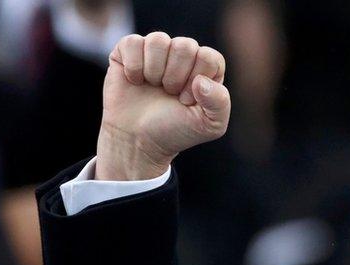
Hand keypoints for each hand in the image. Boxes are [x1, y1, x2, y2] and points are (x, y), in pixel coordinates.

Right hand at [96, 32, 229, 180]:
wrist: (138, 139)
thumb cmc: (176, 130)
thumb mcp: (210, 125)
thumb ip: (220, 103)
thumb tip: (201, 81)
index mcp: (207, 69)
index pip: (208, 57)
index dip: (197, 80)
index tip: (186, 100)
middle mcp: (183, 55)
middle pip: (184, 46)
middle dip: (175, 76)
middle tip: (169, 94)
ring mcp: (157, 50)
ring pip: (158, 40)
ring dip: (154, 70)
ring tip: (153, 87)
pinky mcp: (130, 50)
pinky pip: (133, 42)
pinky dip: (134, 66)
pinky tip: (135, 81)